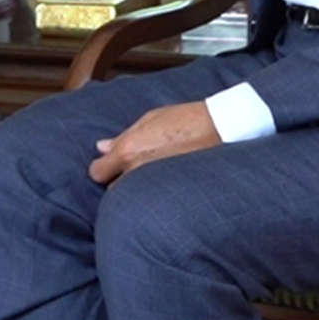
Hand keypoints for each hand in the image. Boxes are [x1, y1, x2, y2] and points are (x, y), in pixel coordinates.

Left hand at [88, 101, 220, 184]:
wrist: (221, 129)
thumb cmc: (186, 119)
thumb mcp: (150, 119)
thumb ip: (123, 136)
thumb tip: (102, 147)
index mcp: (128, 151)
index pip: (97, 172)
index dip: (102, 168)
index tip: (108, 164)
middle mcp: (137, 172)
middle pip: (113, 189)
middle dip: (118, 181)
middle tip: (132, 170)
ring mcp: (154, 185)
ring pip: (133, 197)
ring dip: (136, 190)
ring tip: (150, 178)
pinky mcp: (171, 194)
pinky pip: (153, 200)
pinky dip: (154, 195)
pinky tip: (163, 185)